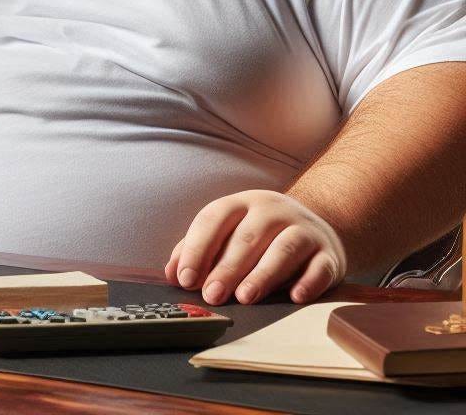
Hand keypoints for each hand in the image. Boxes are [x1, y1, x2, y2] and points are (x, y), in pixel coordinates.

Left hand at [163, 190, 346, 305]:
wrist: (318, 228)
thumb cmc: (262, 236)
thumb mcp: (230, 233)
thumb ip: (199, 250)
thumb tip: (172, 274)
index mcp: (242, 203)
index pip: (214, 218)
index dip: (197, 247)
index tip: (185, 277)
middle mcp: (273, 210)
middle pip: (247, 236)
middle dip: (226, 267)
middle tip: (212, 295)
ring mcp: (303, 229)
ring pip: (283, 249)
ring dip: (263, 274)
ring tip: (245, 297)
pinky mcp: (328, 254)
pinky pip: (319, 267)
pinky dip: (308, 282)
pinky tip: (294, 297)